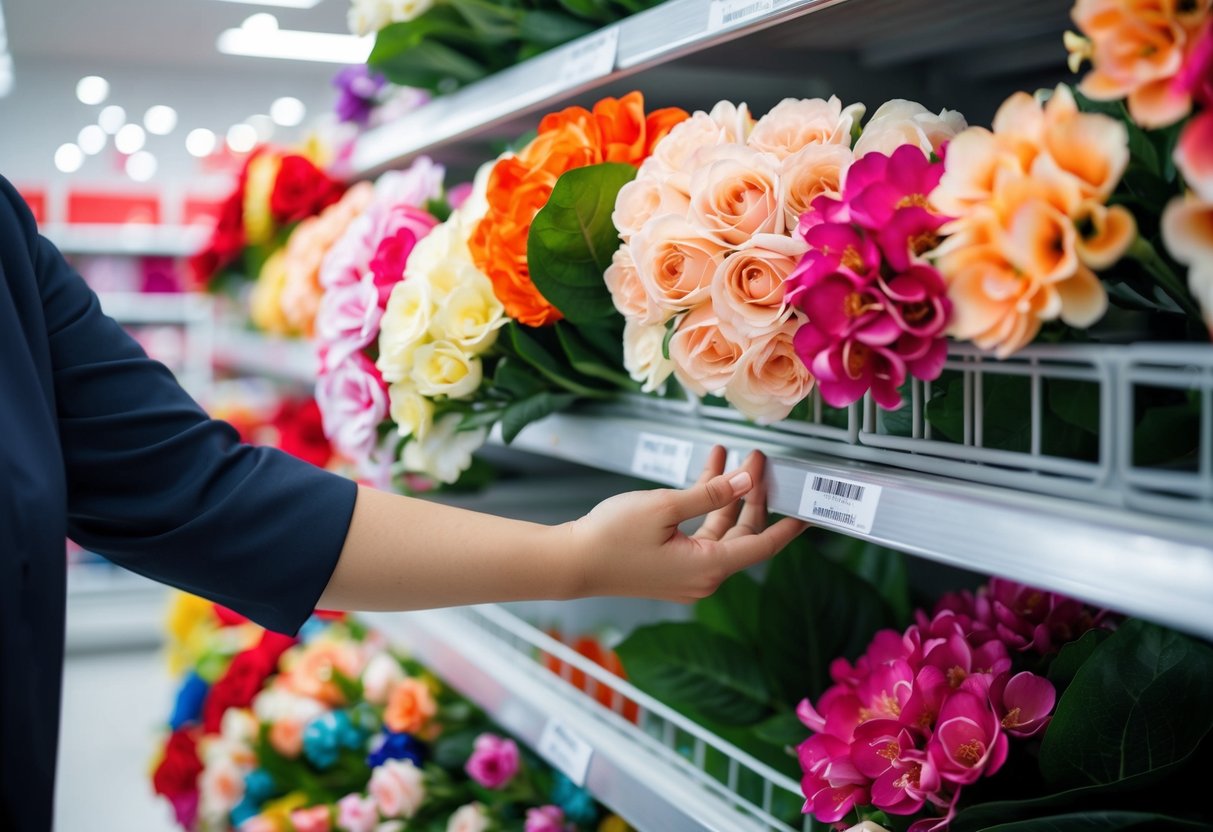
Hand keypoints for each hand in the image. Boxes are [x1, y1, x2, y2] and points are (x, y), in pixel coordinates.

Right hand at [566, 447, 807, 601]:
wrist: (570, 562)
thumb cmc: (611, 537)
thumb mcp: (665, 506)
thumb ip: (711, 494)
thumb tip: (748, 482)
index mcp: (708, 567)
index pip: (762, 545)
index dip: (788, 526)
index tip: (809, 508)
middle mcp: (702, 577)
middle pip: (742, 535)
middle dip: (751, 495)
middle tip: (757, 459)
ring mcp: (686, 575)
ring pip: (719, 532)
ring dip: (724, 496)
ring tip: (726, 457)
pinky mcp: (671, 569)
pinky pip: (699, 536)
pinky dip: (703, 508)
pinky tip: (702, 476)